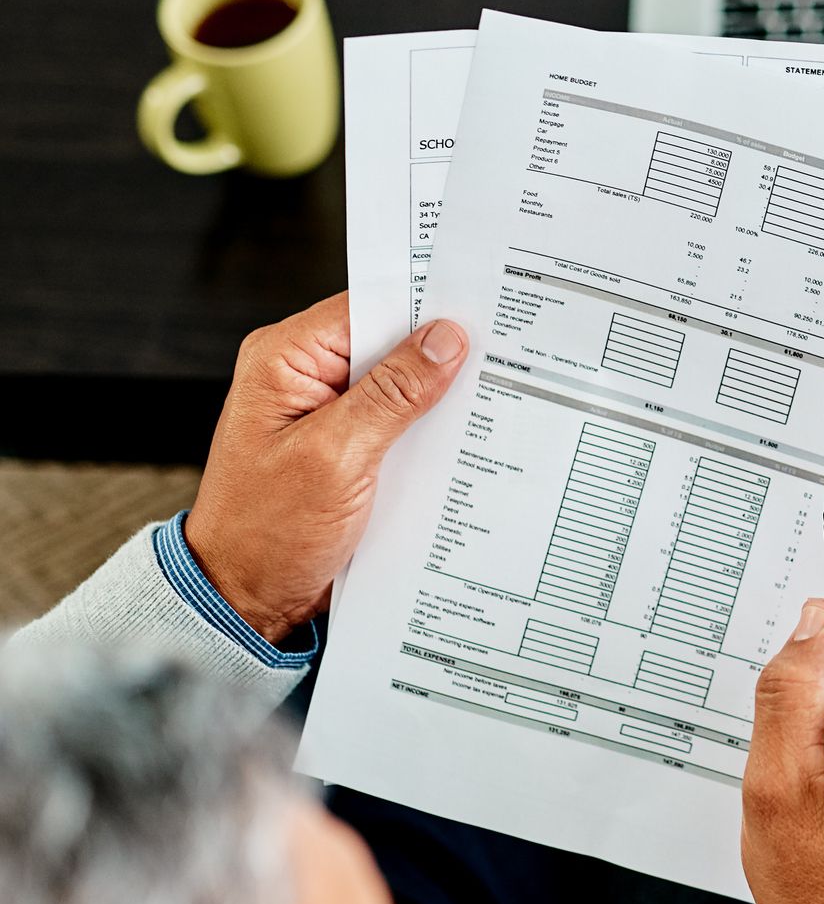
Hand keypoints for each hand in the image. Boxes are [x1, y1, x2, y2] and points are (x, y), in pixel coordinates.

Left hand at [183, 294, 468, 642]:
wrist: (247, 597)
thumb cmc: (265, 532)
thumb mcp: (336, 457)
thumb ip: (392, 394)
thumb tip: (445, 340)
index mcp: (284, 358)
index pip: (368, 306)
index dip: (424, 306)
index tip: (481, 312)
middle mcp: (303, 374)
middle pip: (388, 341)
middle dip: (439, 353)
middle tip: (497, 358)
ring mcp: (327, 411)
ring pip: (400, 382)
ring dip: (437, 397)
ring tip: (484, 401)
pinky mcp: (347, 444)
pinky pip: (398, 419)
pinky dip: (427, 428)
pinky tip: (458, 439)